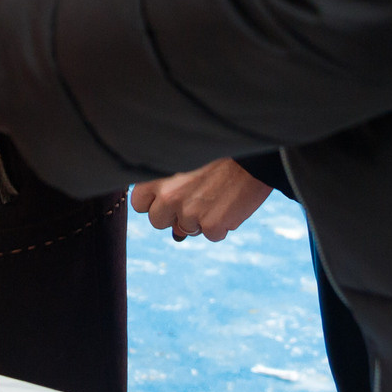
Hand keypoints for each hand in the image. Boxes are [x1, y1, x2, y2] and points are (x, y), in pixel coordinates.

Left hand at [132, 159, 273, 241]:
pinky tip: (230, 203)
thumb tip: (175, 231)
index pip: (138, 202)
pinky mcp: (211, 225)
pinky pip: (212, 235)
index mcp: (158, 174)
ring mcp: (189, 211)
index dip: (153, 203)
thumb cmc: (219, 156)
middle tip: (194, 198)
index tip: (167, 198)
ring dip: (200, 220)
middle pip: (157, 221)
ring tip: (217, 195)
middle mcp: (168, 194)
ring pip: (186, 230)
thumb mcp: (187, 163)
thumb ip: (171, 191)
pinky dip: (222, 225)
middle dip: (173, 216)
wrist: (253, 157)